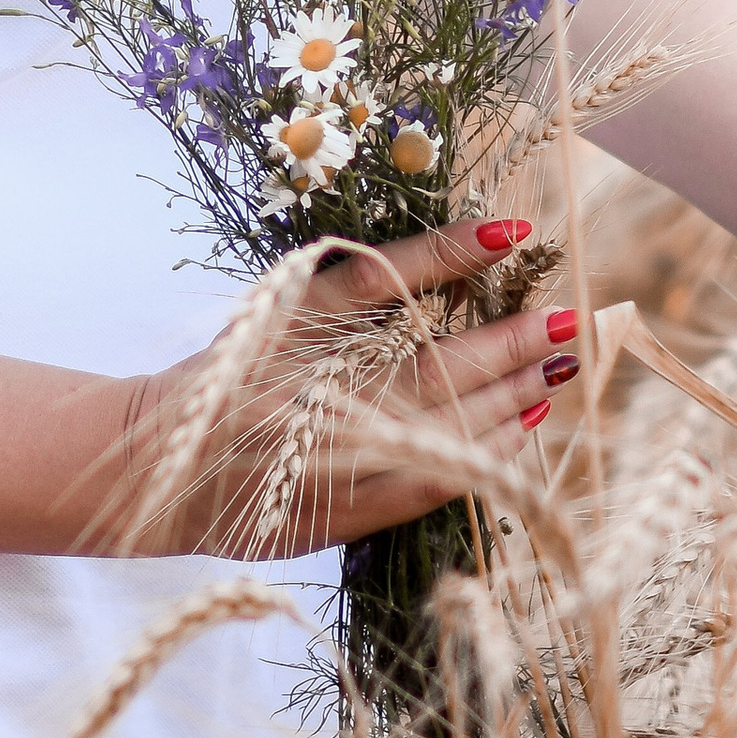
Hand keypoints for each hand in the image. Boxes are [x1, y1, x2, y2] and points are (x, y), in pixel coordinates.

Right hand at [125, 219, 569, 560]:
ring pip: (447, 426)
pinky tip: (523, 425)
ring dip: (512, 396)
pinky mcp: (346, 507)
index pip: (386, 279)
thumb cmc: (230, 375)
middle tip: (570, 317)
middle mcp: (315, 388)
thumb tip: (461, 254)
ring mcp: (334, 453)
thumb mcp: (279, 309)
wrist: (166, 465)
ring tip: (561, 367)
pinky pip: (435, 480)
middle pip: (436, 363)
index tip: (513, 230)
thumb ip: (357, 285)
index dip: (451, 253)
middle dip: (511, 341)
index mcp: (292, 327)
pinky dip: (486, 452)